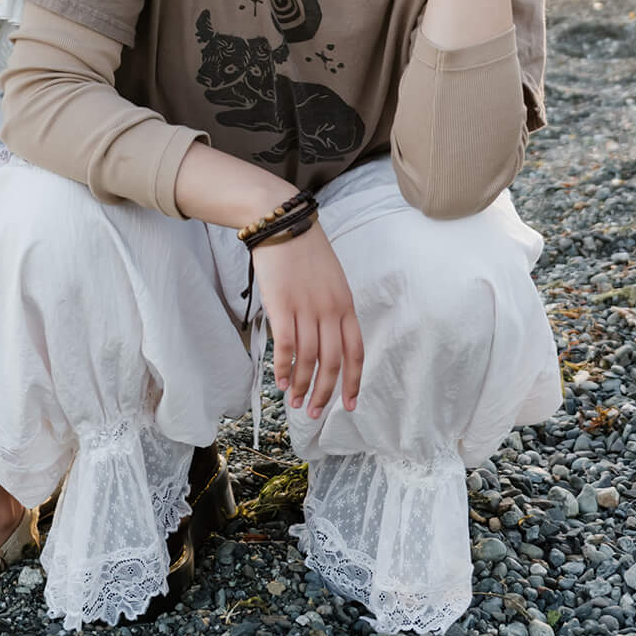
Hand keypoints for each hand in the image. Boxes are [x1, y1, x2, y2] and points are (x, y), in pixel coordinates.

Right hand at [251, 224, 363, 421]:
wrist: (281, 223)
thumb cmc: (305, 251)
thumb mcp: (332, 280)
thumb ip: (333, 309)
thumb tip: (328, 342)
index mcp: (345, 304)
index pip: (355, 352)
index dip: (352, 382)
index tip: (348, 405)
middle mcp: (329, 310)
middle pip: (331, 362)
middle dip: (324, 393)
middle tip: (314, 412)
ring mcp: (306, 308)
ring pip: (308, 359)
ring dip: (303, 385)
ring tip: (296, 402)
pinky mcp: (282, 305)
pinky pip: (286, 345)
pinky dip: (284, 368)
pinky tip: (281, 381)